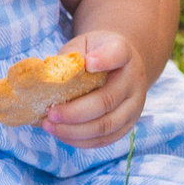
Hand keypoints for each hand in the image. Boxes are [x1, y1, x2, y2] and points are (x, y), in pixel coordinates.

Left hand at [44, 29, 148, 148]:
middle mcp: (133, 80)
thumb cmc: (95, 53)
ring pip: (106, 126)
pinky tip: (62, 134)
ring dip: (74, 130)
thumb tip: (51, 77)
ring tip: (50, 126)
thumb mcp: (84, 44)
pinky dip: (81, 140)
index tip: (88, 62)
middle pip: (107, 100)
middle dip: (75, 112)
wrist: (121, 65)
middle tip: (50, 113)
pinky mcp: (128, 125)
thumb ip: (72, 56)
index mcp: (122, 52)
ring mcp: (134, 106)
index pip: (118, 54)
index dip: (105, 59)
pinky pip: (105, 139)